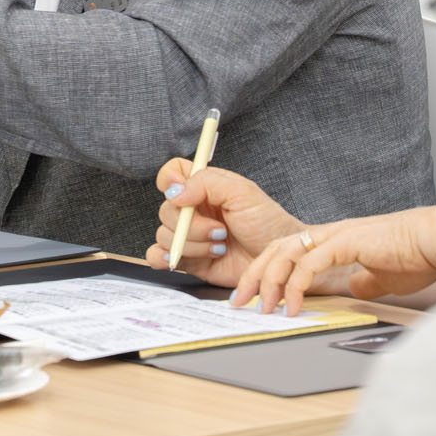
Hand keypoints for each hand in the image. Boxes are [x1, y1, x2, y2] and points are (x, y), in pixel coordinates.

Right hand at [143, 161, 306, 287]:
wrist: (278, 262)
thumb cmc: (268, 224)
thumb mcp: (243, 192)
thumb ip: (206, 183)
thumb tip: (175, 193)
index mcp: (204, 188)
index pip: (173, 173)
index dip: (170, 180)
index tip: (182, 194)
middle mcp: (194, 210)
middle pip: (166, 209)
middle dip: (192, 224)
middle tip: (220, 230)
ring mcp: (189, 235)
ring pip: (164, 234)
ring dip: (192, 244)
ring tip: (219, 247)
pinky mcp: (188, 260)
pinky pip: (156, 256)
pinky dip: (162, 257)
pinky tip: (182, 258)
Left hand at [229, 207, 435, 316]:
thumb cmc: (417, 257)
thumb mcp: (383, 276)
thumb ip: (366, 280)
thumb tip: (356, 288)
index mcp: (333, 240)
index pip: (286, 251)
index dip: (266, 272)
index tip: (253, 296)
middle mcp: (328, 235)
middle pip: (276, 250)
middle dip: (254, 276)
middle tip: (239, 302)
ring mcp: (336, 236)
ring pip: (286, 254)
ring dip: (268, 281)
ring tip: (261, 307)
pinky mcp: (346, 242)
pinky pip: (309, 263)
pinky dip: (295, 285)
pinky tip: (291, 306)